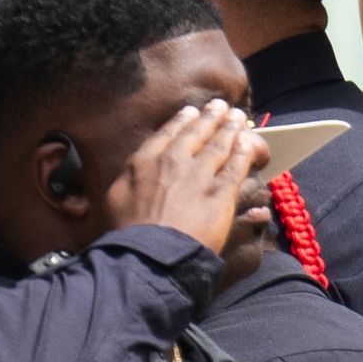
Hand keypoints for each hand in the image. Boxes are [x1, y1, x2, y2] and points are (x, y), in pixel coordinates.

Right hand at [101, 101, 263, 256]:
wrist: (150, 254)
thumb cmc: (126, 232)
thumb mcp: (114, 198)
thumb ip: (127, 179)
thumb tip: (130, 173)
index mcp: (144, 160)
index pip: (168, 134)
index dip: (183, 121)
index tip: (192, 111)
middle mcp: (173, 161)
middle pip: (197, 133)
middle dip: (211, 117)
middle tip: (222, 106)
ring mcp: (199, 176)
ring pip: (219, 146)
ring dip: (230, 129)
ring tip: (238, 118)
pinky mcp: (220, 195)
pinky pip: (236, 168)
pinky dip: (243, 154)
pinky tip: (248, 145)